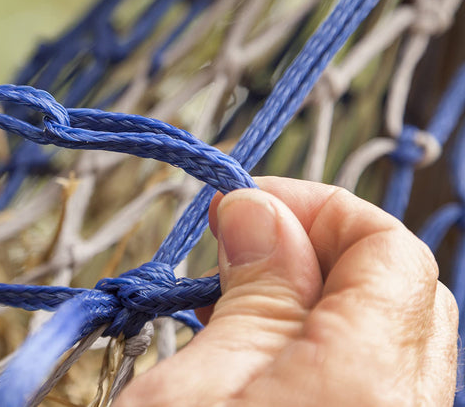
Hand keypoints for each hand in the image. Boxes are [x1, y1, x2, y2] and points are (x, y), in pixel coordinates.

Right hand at [116, 177, 457, 405]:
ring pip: (385, 333)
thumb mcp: (193, 387)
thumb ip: (250, 294)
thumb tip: (261, 211)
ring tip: (234, 298)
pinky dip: (318, 346)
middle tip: (240, 246)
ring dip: (314, 296)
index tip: (242, 205)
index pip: (386, 246)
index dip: (313, 206)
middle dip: (318, 246)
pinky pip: (370, 378)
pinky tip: (255, 351)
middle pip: (399, 285)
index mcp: (369, 378)